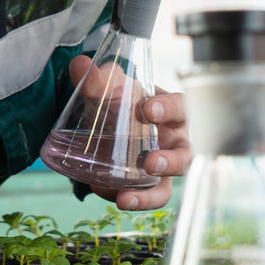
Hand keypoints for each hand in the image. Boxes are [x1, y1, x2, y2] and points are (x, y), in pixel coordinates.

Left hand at [65, 55, 189, 211]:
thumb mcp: (113, 87)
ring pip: (166, 189)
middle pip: (184, 156)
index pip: (181, 107)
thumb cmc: (125, 101)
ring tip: (125, 199)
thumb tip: (80, 65)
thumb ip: (97, 78)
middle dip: (170, 161)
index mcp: (173, 112)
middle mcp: (174, 143)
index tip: (149, 110)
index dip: (169, 109)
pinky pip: (141, 199)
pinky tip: (101, 190)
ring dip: (148, 196)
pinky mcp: (145, 188)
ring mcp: (161, 169)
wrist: (114, 121)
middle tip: (150, 162)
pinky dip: (123, 199)